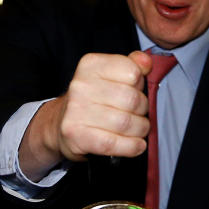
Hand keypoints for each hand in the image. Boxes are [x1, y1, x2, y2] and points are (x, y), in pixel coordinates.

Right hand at [20, 51, 152, 177]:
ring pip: (126, 123)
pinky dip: (131, 146)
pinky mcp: (76, 135)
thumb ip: (132, 65)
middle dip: (143, 110)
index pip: (132, 72)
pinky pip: (113, 143)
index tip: (136, 91)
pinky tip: (137, 145)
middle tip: (139, 114)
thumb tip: (146, 61)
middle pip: (132, 99)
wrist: (62, 124)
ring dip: (140, 130)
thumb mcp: (111, 75)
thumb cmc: (94, 98)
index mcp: (91, 65)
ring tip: (139, 130)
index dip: (141, 85)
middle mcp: (80, 85)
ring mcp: (76, 110)